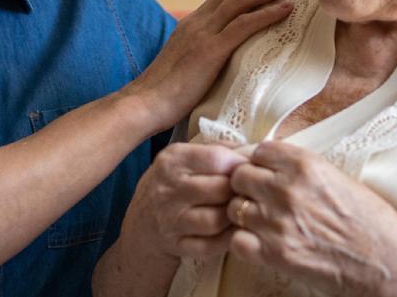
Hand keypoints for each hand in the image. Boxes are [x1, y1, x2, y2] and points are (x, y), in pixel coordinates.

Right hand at [120, 143, 247, 260]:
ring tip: (239, 211)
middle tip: (248, 193)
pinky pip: (210, 246)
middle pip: (220, 189)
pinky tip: (231, 230)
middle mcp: (168, 188)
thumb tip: (254, 151)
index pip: (216, 158)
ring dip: (233, 217)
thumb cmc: (174, 183)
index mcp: (173, 160)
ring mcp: (170, 219)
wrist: (142, 221)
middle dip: (239, 191)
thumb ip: (219, 149)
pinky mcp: (176, 245)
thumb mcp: (186, 158)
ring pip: (216, 220)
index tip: (249, 168)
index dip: (240, 164)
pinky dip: (227, 240)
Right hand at [127, 0, 298, 130]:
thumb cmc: (165, 94)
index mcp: (192, 23)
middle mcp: (197, 21)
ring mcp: (203, 33)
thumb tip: (225, 60)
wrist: (144, 104)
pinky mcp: (210, 50)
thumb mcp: (185, 64)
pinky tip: (286, 10)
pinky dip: (268, 13)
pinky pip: (244, 24)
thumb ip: (203, 54)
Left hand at [226, 142, 396, 296]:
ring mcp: (277, 222)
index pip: (260, 151)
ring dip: (246, 215)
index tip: (267, 174)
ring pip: (235, 208)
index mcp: (305, 165)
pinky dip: (245, 243)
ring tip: (266, 224)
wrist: (388, 266)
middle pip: (240, 176)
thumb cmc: (373, 223)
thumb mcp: (340, 178)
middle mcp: (286, 189)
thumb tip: (274, 164)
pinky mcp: (274, 254)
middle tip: (262, 200)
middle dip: (248, 187)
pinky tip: (262, 245)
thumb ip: (304, 169)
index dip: (261, 163)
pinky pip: (237, 240)